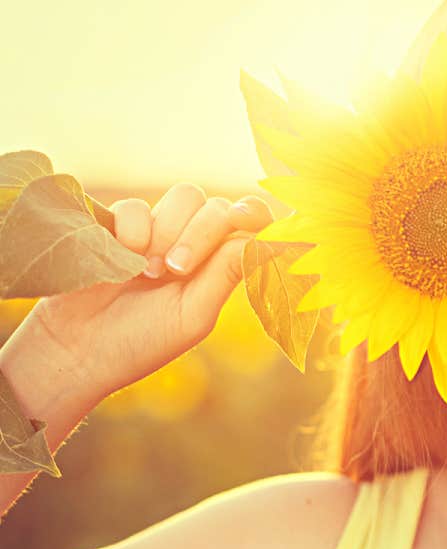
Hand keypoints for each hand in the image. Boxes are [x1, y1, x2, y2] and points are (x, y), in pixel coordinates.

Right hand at [20, 182, 275, 400]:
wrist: (76, 349)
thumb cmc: (141, 340)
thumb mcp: (193, 315)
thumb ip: (227, 275)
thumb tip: (267, 240)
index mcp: (217, 265)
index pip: (250, 224)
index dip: (254, 215)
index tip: (242, 219)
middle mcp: (192, 242)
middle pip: (218, 207)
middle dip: (200, 235)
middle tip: (175, 270)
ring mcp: (155, 230)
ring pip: (185, 197)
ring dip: (168, 232)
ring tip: (148, 271)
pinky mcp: (116, 224)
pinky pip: (136, 206)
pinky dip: (133, 230)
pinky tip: (120, 259)